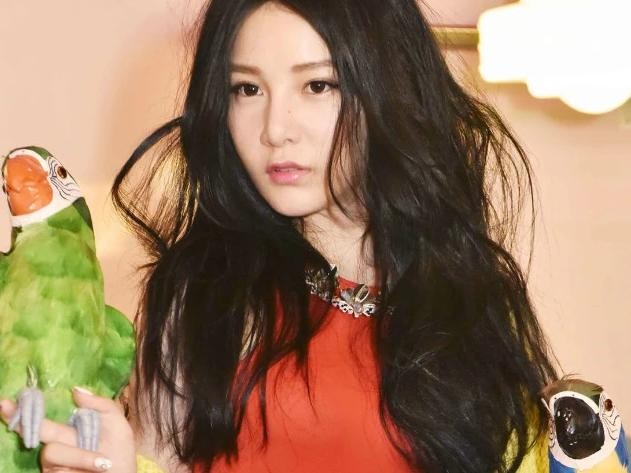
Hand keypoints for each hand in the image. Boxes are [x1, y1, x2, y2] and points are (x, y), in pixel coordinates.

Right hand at [0, 387, 136, 471]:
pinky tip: (101, 465)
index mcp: (69, 429)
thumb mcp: (118, 424)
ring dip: (79, 455)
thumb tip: (75, 390)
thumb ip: (101, 405)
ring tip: (103, 461)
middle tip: (7, 408)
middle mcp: (58, 445)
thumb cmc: (119, 454)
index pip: (43, 418)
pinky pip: (59, 468)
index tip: (5, 402)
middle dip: (28, 423)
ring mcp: (55, 465)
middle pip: (40, 431)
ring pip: (52, 452)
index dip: (22, 411)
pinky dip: (83, 462)